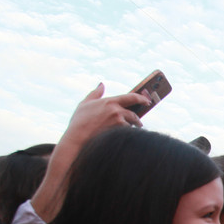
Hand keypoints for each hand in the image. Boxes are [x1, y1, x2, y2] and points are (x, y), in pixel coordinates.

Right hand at [34, 83, 146, 220]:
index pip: (131, 97)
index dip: (141, 98)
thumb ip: (95, 93)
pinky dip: (127, 136)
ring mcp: (118, 122)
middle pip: (134, 114)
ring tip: (127, 133)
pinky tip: (121, 139)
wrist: (77, 138)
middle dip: (137, 120)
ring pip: (131, 125)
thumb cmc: (79, 121)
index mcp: (110, 101)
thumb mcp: (85, 103)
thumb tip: (101, 84)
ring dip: (132, 129)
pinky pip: (128, 134)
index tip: (146, 101)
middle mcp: (116, 110)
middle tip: (138, 123)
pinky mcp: (119, 133)